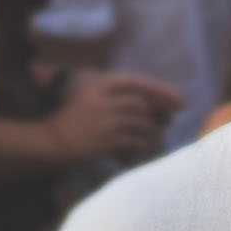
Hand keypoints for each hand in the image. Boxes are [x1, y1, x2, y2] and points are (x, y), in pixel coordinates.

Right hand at [46, 71, 184, 163]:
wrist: (51, 141)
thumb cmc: (71, 120)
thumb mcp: (88, 96)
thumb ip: (113, 94)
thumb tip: (146, 100)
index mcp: (99, 85)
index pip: (138, 82)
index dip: (162, 90)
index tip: (179, 99)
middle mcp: (103, 99)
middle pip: (141, 104)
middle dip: (160, 112)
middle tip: (171, 120)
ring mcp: (105, 120)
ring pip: (141, 122)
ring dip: (154, 131)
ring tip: (158, 138)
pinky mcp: (106, 140)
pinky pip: (135, 140)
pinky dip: (146, 144)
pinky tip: (149, 147)